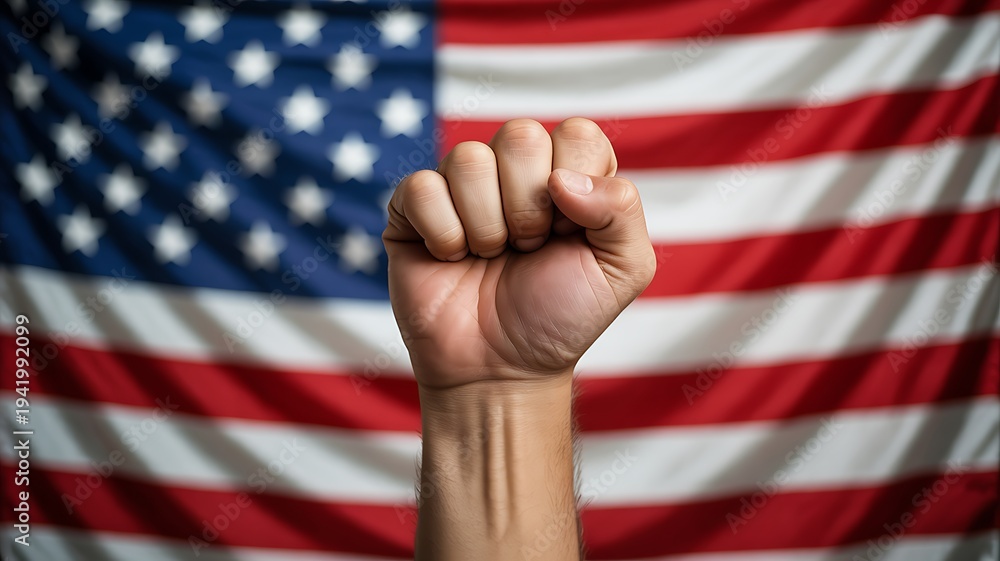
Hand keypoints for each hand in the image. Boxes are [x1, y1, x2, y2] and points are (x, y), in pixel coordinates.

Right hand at [383, 118, 654, 387]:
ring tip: (491, 257)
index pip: (575, 134)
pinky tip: (453, 259)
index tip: (569, 235)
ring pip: (468, 159)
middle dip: (529, 208)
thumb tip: (561, 177)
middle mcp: (515, 169)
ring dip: (486, 226)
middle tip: (527, 249)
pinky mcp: (413, 206)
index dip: (575, 188)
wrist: (501, 370)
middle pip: (520, 136)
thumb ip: (622, 209)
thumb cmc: (560, 317)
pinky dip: (444, 235)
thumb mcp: (622, 269)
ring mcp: (461, 185)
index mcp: (568, 172)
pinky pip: (422, 187)